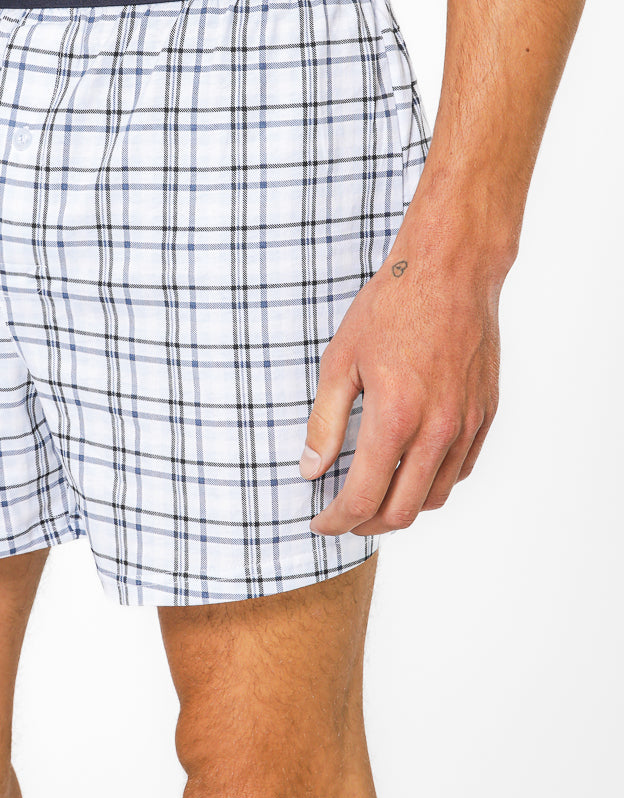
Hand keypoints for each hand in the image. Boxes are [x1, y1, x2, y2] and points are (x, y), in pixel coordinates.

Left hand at [301, 242, 500, 536]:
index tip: (320, 522)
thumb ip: (325, 423)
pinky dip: (431, 482)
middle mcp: (438, 429)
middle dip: (366, 525)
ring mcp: (467, 424)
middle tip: (343, 518)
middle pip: (402, 511)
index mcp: (396, 417)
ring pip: (434, 496)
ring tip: (374, 496)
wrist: (450, 271)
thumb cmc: (391, 307)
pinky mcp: (485, 414)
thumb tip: (311, 470)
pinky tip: (409, 470)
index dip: (337, 521)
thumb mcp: (339, 361)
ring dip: (401, 507)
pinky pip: (459, 470)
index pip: (364, 497)